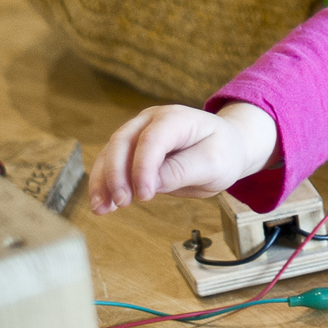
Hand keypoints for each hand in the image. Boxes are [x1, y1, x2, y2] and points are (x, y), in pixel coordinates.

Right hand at [88, 101, 277, 213]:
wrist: (225, 148)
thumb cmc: (222, 152)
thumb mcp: (213, 164)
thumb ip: (182, 171)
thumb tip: (150, 184)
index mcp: (177, 118)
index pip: (152, 139)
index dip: (143, 167)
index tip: (144, 196)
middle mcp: (152, 120)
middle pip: (123, 141)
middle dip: (116, 174)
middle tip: (122, 202)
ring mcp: (139, 132)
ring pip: (110, 152)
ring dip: (103, 181)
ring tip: (102, 209)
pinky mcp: (132, 149)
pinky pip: (111, 163)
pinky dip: (104, 184)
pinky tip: (104, 205)